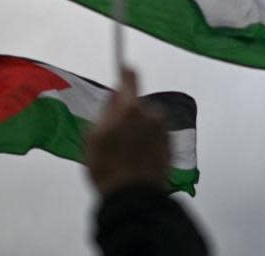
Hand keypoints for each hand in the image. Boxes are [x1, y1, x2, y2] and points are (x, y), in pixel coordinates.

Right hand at [85, 67, 169, 194]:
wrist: (133, 195)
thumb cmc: (107, 166)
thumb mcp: (93, 137)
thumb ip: (106, 111)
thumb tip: (116, 96)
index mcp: (130, 108)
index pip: (130, 79)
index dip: (126, 73)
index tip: (124, 67)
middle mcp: (151, 114)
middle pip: (136, 105)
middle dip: (127, 113)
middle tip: (114, 137)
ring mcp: (163, 129)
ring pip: (146, 122)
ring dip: (138, 129)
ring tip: (125, 153)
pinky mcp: (170, 144)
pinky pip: (155, 136)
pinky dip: (148, 142)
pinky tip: (137, 158)